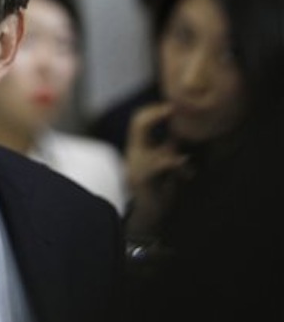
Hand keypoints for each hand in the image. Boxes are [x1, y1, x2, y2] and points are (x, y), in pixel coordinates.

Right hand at [125, 102, 188, 235]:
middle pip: (138, 123)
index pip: (139, 120)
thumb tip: (181, 130)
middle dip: (157, 113)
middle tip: (174, 109)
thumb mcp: (164, 163)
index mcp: (138, 147)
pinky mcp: (142, 179)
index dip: (154, 110)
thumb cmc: (158, 188)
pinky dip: (176, 164)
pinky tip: (186, 172)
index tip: (173, 105)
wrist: (147, 215)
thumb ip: (168, 147)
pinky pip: (160, 164)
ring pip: (155, 144)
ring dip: (176, 156)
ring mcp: (136, 165)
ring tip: (187, 168)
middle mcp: (134, 153)